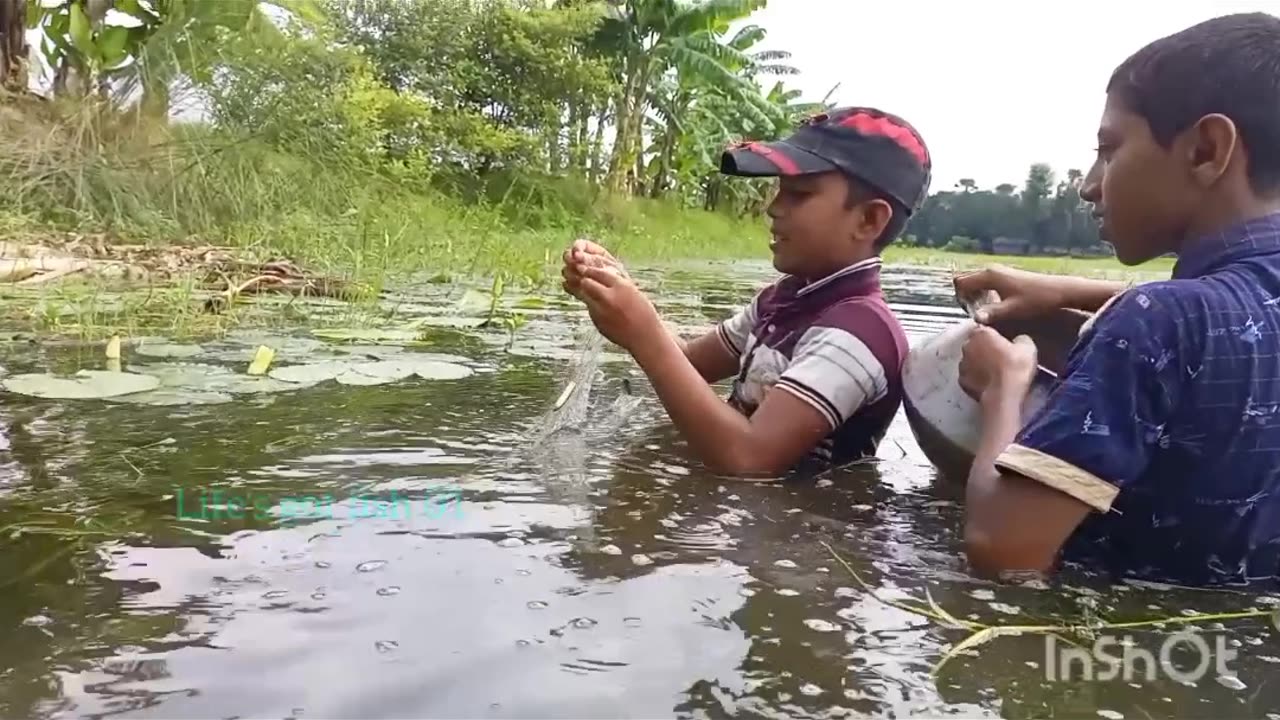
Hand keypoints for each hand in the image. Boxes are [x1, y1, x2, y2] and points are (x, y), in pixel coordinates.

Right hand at [562, 239, 626, 298]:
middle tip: (576, 268)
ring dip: (569, 274)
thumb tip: (577, 257)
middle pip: (569, 256)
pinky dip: (569, 286)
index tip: (576, 255)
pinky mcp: (578, 289)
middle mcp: (585, 263)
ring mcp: (580, 276)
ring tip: (579, 280)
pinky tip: (575, 289)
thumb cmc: (620, 283)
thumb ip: (593, 261)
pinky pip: (568, 285)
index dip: (577, 247)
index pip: (582, 245)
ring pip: (567, 270)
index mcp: (596, 254)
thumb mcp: (609, 268)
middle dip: (570, 260)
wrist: (623, 303)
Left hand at [574, 265, 662, 352]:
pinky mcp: (597, 322)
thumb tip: (601, 272)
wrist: (645, 337)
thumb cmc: (643, 312)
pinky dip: (592, 305)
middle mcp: (609, 298)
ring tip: (589, 291)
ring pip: (584, 296)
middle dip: (584, 280)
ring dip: (584, 292)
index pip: (598, 272)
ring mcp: (601, 311)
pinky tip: (600, 308)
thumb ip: (617, 283)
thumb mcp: (632, 292)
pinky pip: (590, 308)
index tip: (587, 268)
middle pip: (586, 283)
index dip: (590, 270)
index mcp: (622, 287)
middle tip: (583, 279)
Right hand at [952, 265, 1068, 325]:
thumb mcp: (1013, 310)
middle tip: (975, 312)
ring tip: (984, 311)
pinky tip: (993, 306)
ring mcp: (997, 272)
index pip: (961, 282)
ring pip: (974, 282)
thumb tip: (975, 319)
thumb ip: (992, 313)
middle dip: (965, 296)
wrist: (1059, 291)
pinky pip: (984, 283)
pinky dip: (982, 293)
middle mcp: (990, 270)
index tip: (969, 311)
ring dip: (974, 295)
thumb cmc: (1036, 300)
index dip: (960, 297)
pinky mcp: (1004, 276)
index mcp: (989, 275)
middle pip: (965, 280)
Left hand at [958, 326, 1037, 402]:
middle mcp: (967, 346)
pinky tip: (988, 382)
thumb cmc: (1015, 368)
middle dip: (986, 348)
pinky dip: (976, 377)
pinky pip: (970, 375)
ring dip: (979, 363)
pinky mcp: (961, 381)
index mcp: (981, 333)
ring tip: (994, 372)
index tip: (1005, 343)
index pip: (985, 328)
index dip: (995, 335)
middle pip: (976, 343)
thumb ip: (1020, 338)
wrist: (1003, 396)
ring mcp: (962, 364)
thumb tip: (1018, 340)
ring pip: (971, 359)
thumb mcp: (1028, 347)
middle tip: (1001, 357)